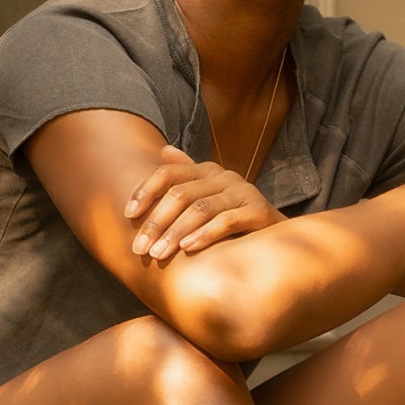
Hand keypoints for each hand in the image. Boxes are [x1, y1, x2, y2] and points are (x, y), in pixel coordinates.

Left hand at [125, 147, 283, 262]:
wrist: (277, 238)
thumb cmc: (233, 220)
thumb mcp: (207, 199)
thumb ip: (185, 180)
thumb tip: (163, 150)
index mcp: (206, 171)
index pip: (168, 174)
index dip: (145, 191)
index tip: (128, 215)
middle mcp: (224, 176)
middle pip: (181, 194)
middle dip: (157, 222)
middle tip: (140, 248)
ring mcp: (243, 191)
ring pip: (201, 209)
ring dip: (176, 233)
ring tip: (158, 254)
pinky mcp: (259, 210)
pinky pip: (227, 221)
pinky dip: (205, 235)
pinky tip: (188, 249)